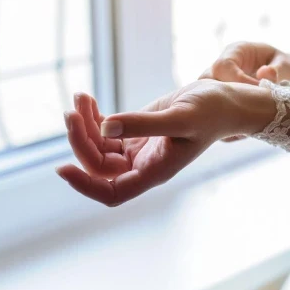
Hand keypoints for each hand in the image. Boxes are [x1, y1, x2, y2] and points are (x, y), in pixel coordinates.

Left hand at [56, 82, 273, 206]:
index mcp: (155, 171)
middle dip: (81, 140)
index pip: (112, 192)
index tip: (63, 168)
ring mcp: (138, 149)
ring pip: (97, 146)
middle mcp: (143, 165)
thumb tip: (107, 126)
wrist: (226, 100)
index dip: (86, 185)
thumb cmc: (211, 111)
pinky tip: (87, 98)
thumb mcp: (181, 116)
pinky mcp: (136, 131)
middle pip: (97, 165)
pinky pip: (104, 130)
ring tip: (80, 98)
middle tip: (72, 111)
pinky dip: (92, 116)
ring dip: (83, 124)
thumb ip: (145, 123)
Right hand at [200, 42, 289, 141]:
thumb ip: (280, 69)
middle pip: (204, 83)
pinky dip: (225, 128)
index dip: (237, 83)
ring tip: (247, 127)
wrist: (284, 77)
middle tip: (250, 116)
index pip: (223, 66)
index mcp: (237, 51)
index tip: (259, 95)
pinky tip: (243, 132)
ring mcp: (215, 85)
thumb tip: (265, 74)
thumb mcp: (289, 65)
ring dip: (223, 117)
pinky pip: (212, 117)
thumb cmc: (286, 67)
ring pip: (203, 102)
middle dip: (225, 103)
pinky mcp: (216, 102)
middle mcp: (221, 67)